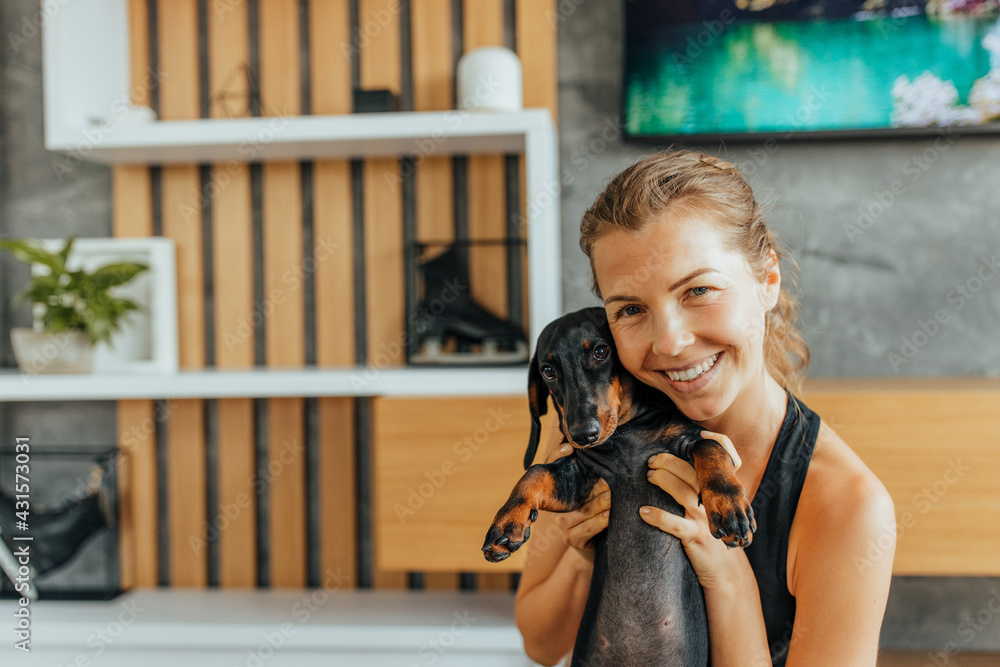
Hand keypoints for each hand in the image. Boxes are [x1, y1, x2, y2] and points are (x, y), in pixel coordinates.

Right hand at [549, 445, 609, 562]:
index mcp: (566, 497)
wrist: (597, 549)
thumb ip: (598, 482)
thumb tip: (604, 458)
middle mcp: (562, 510)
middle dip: (596, 487)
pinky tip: (609, 515)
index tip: (572, 450)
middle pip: (577, 496)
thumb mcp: (595, 498)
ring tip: (612, 496)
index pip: (562, 477)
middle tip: (610, 479)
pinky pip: (587, 530)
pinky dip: (600, 522)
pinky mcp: (573, 540)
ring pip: (584, 512)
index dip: (562, 461)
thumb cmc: (597, 518)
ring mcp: (565, 526)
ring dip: (600, 504)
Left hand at [639, 431, 746, 589]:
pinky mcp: (698, 538)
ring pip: (684, 493)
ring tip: (648, 476)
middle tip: (650, 461)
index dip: (679, 457)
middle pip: (690, 474)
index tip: (659, 453)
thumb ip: (694, 493)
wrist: (725, 571)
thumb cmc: (709, 535)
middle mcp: (710, 503)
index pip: (698, 468)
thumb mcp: (707, 511)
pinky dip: (659, 517)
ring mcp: (705, 519)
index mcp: (712, 494)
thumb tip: (668, 474)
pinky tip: (643, 512)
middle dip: (669, 463)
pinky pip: (677, 525)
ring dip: (664, 481)